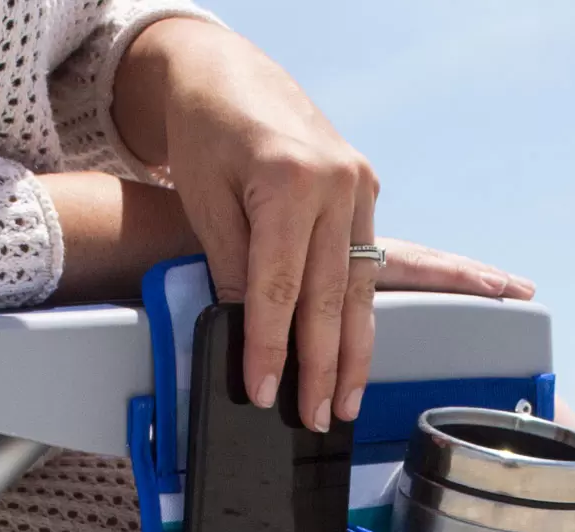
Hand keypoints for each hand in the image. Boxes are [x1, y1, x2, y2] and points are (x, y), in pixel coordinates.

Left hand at [113, 20, 532, 430]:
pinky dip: (362, 316)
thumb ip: (231, 266)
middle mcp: (335, 183)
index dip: (270, 347)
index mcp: (288, 181)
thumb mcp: (204, 200)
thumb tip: (249, 332)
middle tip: (314, 416)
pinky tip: (359, 353)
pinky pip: (369, 269)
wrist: (228, 73)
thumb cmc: (205, 132)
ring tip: (344, 403)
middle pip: (329, 298)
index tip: (264, 392)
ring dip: (354, 353)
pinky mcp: (366, 190)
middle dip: (321, 366)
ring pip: (361, 291)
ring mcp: (359, 185)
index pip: (277, 288)